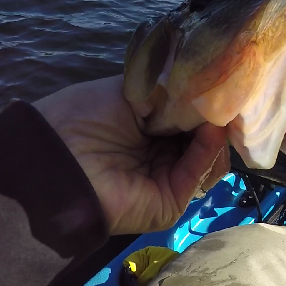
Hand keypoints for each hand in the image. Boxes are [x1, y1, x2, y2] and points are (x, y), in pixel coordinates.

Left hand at [33, 75, 229, 234]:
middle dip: (218, 118)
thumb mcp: (133, 92)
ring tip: (217, 113)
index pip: (192, 118)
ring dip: (216, 134)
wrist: (56, 157)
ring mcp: (168, 179)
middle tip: (229, 98)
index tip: (224, 83)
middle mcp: (162, 155)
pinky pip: (197, 174)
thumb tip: (210, 94)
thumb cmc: (86, 116)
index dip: (209, 103)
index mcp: (151, 129)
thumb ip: (172, 93)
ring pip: (210, 158)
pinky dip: (209, 151)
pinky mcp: (171, 202)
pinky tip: (210, 130)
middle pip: (206, 138)